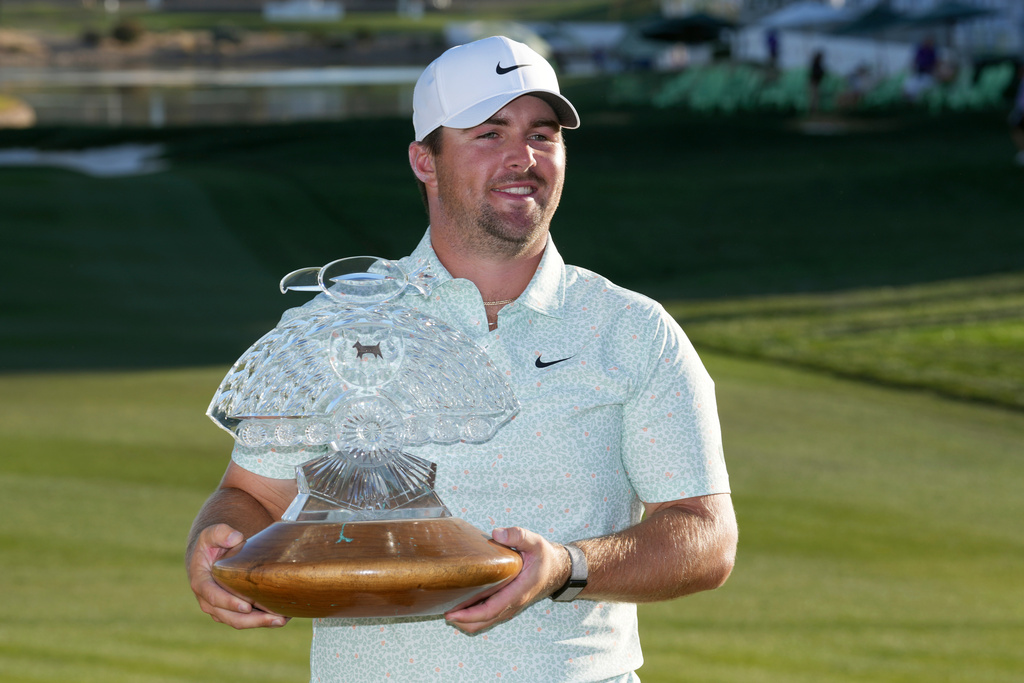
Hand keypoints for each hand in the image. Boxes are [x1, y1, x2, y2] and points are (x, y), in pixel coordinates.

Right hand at [187, 523, 289, 629]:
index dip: (228, 603)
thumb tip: (235, 538)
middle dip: (251, 620)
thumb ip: (221, 532)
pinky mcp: (231, 610)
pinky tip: (280, 617)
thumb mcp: (212, 534)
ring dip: (259, 623)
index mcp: (201, 582)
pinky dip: (261, 620)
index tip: (246, 607)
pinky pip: (245, 619)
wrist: (211, 554)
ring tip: (281, 620)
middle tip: (274, 619)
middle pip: (228, 615)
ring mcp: (219, 607)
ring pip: (237, 621)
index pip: (212, 596)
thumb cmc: (213, 543)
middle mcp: (208, 599)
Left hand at [444, 526, 569, 633]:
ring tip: (449, 610)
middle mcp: (513, 603)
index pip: (490, 610)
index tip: (451, 613)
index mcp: (517, 591)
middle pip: (484, 622)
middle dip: (462, 622)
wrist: (559, 570)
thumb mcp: (535, 542)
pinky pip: (490, 616)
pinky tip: (464, 607)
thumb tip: (497, 533)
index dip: (469, 614)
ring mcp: (511, 607)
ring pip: (486, 622)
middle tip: (443, 612)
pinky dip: (475, 617)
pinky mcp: (509, 605)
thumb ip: (517, 535)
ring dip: (467, 621)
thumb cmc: (546, 558)